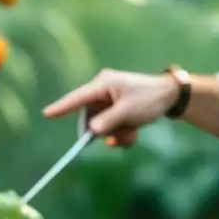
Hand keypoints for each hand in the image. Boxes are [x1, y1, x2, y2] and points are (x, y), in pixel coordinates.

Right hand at [42, 68, 178, 147]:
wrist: (171, 97)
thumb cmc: (150, 98)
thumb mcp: (128, 112)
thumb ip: (108, 122)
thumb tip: (91, 132)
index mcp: (103, 84)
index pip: (78, 98)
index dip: (62, 107)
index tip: (47, 114)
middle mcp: (103, 91)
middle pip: (90, 118)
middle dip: (105, 130)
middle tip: (122, 131)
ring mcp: (109, 101)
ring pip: (101, 126)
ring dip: (116, 134)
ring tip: (132, 132)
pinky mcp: (116, 110)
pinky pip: (110, 127)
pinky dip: (121, 134)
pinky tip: (133, 133)